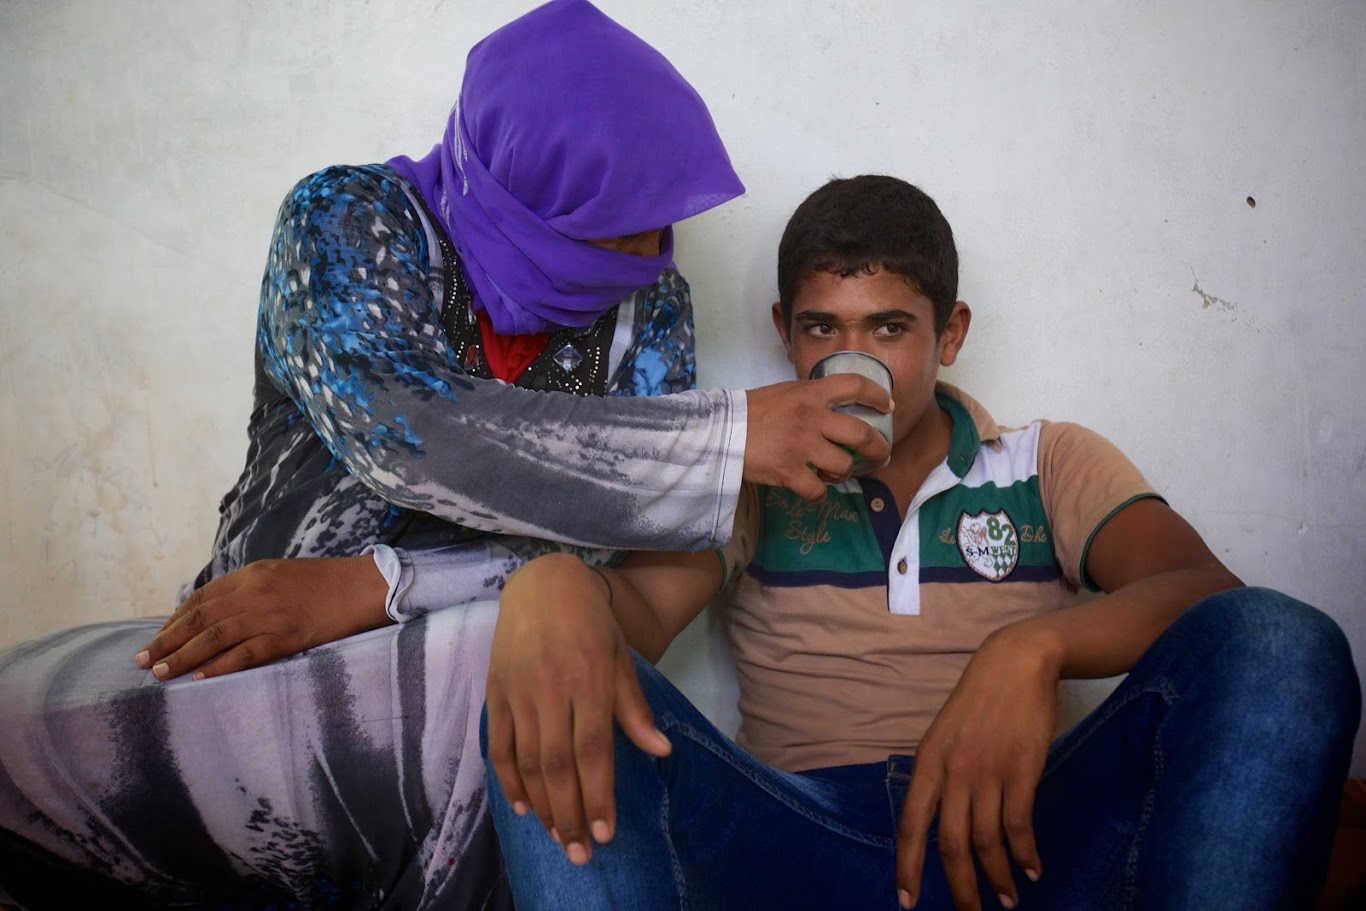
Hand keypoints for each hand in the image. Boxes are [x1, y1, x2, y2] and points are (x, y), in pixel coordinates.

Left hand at [136, 555, 390, 679]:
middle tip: (144, 659)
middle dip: (167, 640)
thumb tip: (218, 612)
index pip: (201, 598)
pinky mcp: (287, 636)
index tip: (158, 638)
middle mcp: (255, 592)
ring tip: (161, 673)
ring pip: (215, 637)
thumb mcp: (281, 574)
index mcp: (252, 574)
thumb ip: (250, 589)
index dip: (175, 620)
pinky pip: (246, 654)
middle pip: (200, 619)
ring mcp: (270, 614)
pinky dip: (220, 667)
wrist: (364, 586)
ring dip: (183, 657)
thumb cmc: (325, 582)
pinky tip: (200, 679)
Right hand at [484, 554, 670, 865]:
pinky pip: (499, 745)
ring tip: (558, 836)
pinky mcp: (496, 691)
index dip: (597, 795)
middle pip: (558, 765)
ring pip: (527, 761)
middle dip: (570, 814)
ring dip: (542, 805)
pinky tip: (523, 806)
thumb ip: (634, 708)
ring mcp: (519, 691)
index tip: (605, 834)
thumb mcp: (621, 658)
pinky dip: (508, 780)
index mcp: (589, 680)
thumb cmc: (592, 622)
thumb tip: (660, 751)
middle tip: (580, 853)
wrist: (543, 583)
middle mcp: (552, 689)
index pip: (593, 750)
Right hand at [744, 375, 892, 500]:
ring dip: (844, 473)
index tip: (887, 405)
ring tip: (835, 473)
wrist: (719, 430)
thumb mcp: (785, 392)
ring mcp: (801, 446)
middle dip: (879, 449)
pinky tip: (812, 488)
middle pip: (861, 434)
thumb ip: (811, 398)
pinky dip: (819, 493)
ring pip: (843, 465)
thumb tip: (835, 408)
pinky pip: (818, 490)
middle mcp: (811, 418)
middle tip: (882, 456)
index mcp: (810, 393)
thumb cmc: (751, 411)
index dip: (877, 394)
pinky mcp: (789, 471)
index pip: (855, 385)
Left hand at [896, 626, 1058, 909]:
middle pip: (951, 844)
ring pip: (987, 842)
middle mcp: (953, 772)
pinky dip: (1025, 854)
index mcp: (927, 762)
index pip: (911, 825)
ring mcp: (988, 772)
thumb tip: (940, 820)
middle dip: (959, 887)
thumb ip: (940, 775)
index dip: (908, 866)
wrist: (1016, 663)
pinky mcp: (1021, 771)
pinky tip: (1032, 869)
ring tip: (1007, 900)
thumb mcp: (945, 734)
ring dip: (998, 877)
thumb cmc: (980, 700)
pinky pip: (1019, 826)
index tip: (906, 901)